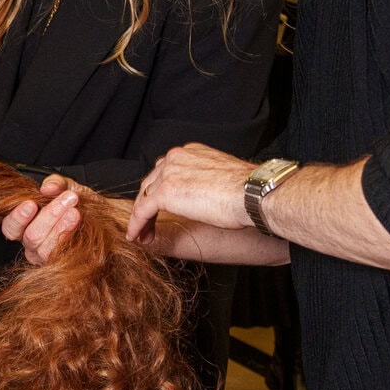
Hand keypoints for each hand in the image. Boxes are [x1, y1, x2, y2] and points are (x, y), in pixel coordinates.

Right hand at [0, 176, 111, 263]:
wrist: (105, 219)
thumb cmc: (80, 205)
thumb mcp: (67, 187)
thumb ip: (56, 183)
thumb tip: (47, 188)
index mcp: (26, 226)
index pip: (10, 228)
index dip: (18, 218)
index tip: (31, 204)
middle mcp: (32, 245)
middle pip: (31, 236)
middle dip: (50, 215)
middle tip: (69, 199)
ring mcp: (46, 257)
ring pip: (45, 248)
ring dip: (61, 227)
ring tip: (76, 211)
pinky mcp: (61, 265)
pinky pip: (60, 257)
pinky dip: (69, 238)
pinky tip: (79, 224)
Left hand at [125, 144, 255, 240]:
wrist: (253, 192)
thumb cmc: (247, 190)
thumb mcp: (222, 178)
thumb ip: (205, 181)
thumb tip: (203, 196)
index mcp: (190, 152)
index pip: (164, 171)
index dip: (158, 191)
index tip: (158, 208)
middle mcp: (176, 157)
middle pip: (150, 182)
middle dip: (146, 205)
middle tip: (147, 224)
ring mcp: (169, 173)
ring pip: (144, 197)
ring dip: (141, 218)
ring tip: (142, 235)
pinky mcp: (165, 192)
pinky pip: (142, 210)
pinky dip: (137, 225)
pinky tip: (137, 236)